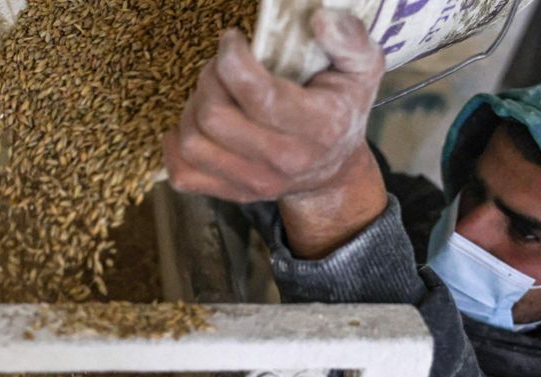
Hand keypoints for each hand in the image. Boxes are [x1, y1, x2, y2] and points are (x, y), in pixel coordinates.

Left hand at [164, 9, 387, 258]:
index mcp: (317, 127)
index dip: (231, 59)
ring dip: (193, 107)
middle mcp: (283, 160)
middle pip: (214, 116)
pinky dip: (177, 145)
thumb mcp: (363, 69)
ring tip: (213, 92)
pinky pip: (183, 173)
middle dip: (209, 78)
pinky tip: (197, 122)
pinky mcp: (232, 193)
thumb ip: (350, 39)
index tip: (233, 41)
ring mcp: (255, 182)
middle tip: (222, 65)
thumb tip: (320, 19)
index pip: (257, 95)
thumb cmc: (342, 109)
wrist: (334, 170)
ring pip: (193, 143)